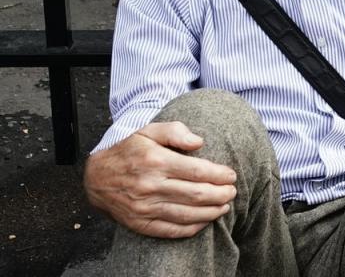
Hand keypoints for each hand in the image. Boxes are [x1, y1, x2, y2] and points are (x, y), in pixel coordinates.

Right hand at [83, 122, 237, 238]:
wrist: (96, 176)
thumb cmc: (129, 149)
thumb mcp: (149, 130)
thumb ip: (176, 132)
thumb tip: (199, 142)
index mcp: (156, 161)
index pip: (198, 171)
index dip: (220, 175)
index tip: (232, 176)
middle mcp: (150, 186)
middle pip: (196, 194)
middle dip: (220, 195)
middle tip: (233, 192)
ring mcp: (144, 207)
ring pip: (186, 214)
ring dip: (211, 213)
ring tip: (224, 206)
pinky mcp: (139, 223)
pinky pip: (170, 230)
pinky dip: (191, 228)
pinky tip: (204, 222)